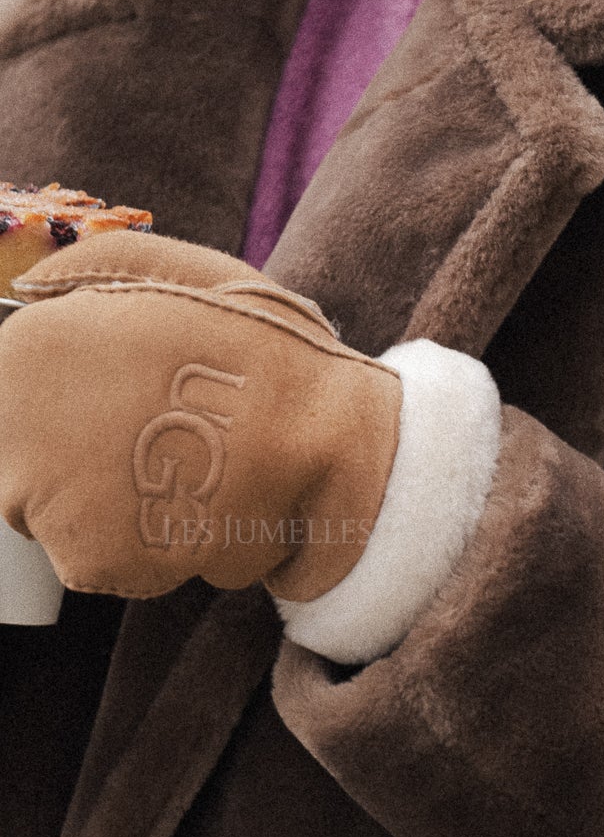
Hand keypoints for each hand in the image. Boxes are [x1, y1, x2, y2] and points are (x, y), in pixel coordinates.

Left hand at [0, 233, 400, 600]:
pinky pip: (96, 565)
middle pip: (14, 466)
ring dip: (109, 514)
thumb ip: (97, 271)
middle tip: (159, 446)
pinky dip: (140, 557)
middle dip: (74, 465)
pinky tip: (191, 521)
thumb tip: (28, 286)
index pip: (6, 401)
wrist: (337, 446)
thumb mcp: (189, 276)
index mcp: (33, 345)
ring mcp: (47, 494)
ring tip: (187, 481)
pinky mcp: (88, 559)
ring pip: (52, 520)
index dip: (59, 413)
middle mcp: (21, 418)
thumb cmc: (270, 358)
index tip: (115, 412)